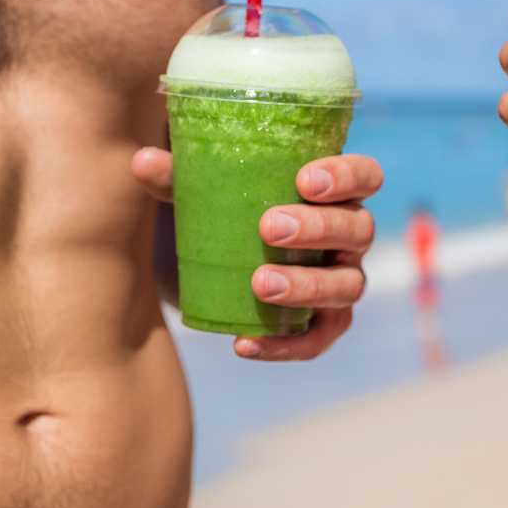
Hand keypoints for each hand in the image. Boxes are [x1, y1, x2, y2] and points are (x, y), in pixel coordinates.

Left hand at [132, 148, 383, 361]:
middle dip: (319, 228)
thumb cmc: (221, 208)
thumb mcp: (200, 188)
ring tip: (260, 284)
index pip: (366, 175)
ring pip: (348, 285)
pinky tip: (245, 344)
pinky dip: (288, 345)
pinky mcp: (320, 323)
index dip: (347, 176)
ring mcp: (339, 279)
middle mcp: (346, 235)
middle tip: (270, 228)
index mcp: (331, 191)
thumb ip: (177, 174)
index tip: (306, 180)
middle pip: (358, 229)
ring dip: (309, 285)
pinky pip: (319, 338)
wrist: (209, 263)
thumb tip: (142, 161)